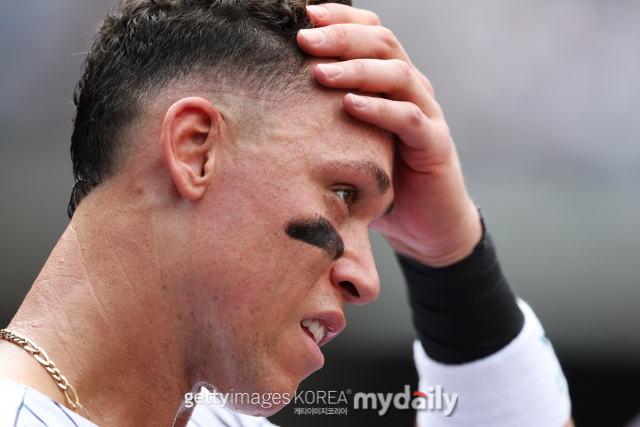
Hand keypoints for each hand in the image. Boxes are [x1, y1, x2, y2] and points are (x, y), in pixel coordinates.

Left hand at [298, 3, 481, 266]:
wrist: (426, 222)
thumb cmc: (382, 178)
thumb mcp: (351, 141)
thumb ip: (327, 119)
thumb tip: (271, 104)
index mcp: (391, 81)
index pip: (372, 33)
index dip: (342, 18)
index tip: (304, 15)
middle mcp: (412, 89)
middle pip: (383, 43)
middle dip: (342, 36)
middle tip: (304, 38)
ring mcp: (427, 113)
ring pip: (398, 74)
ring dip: (357, 69)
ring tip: (320, 72)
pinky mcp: (435, 144)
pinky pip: (409, 119)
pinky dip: (380, 109)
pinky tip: (351, 105)